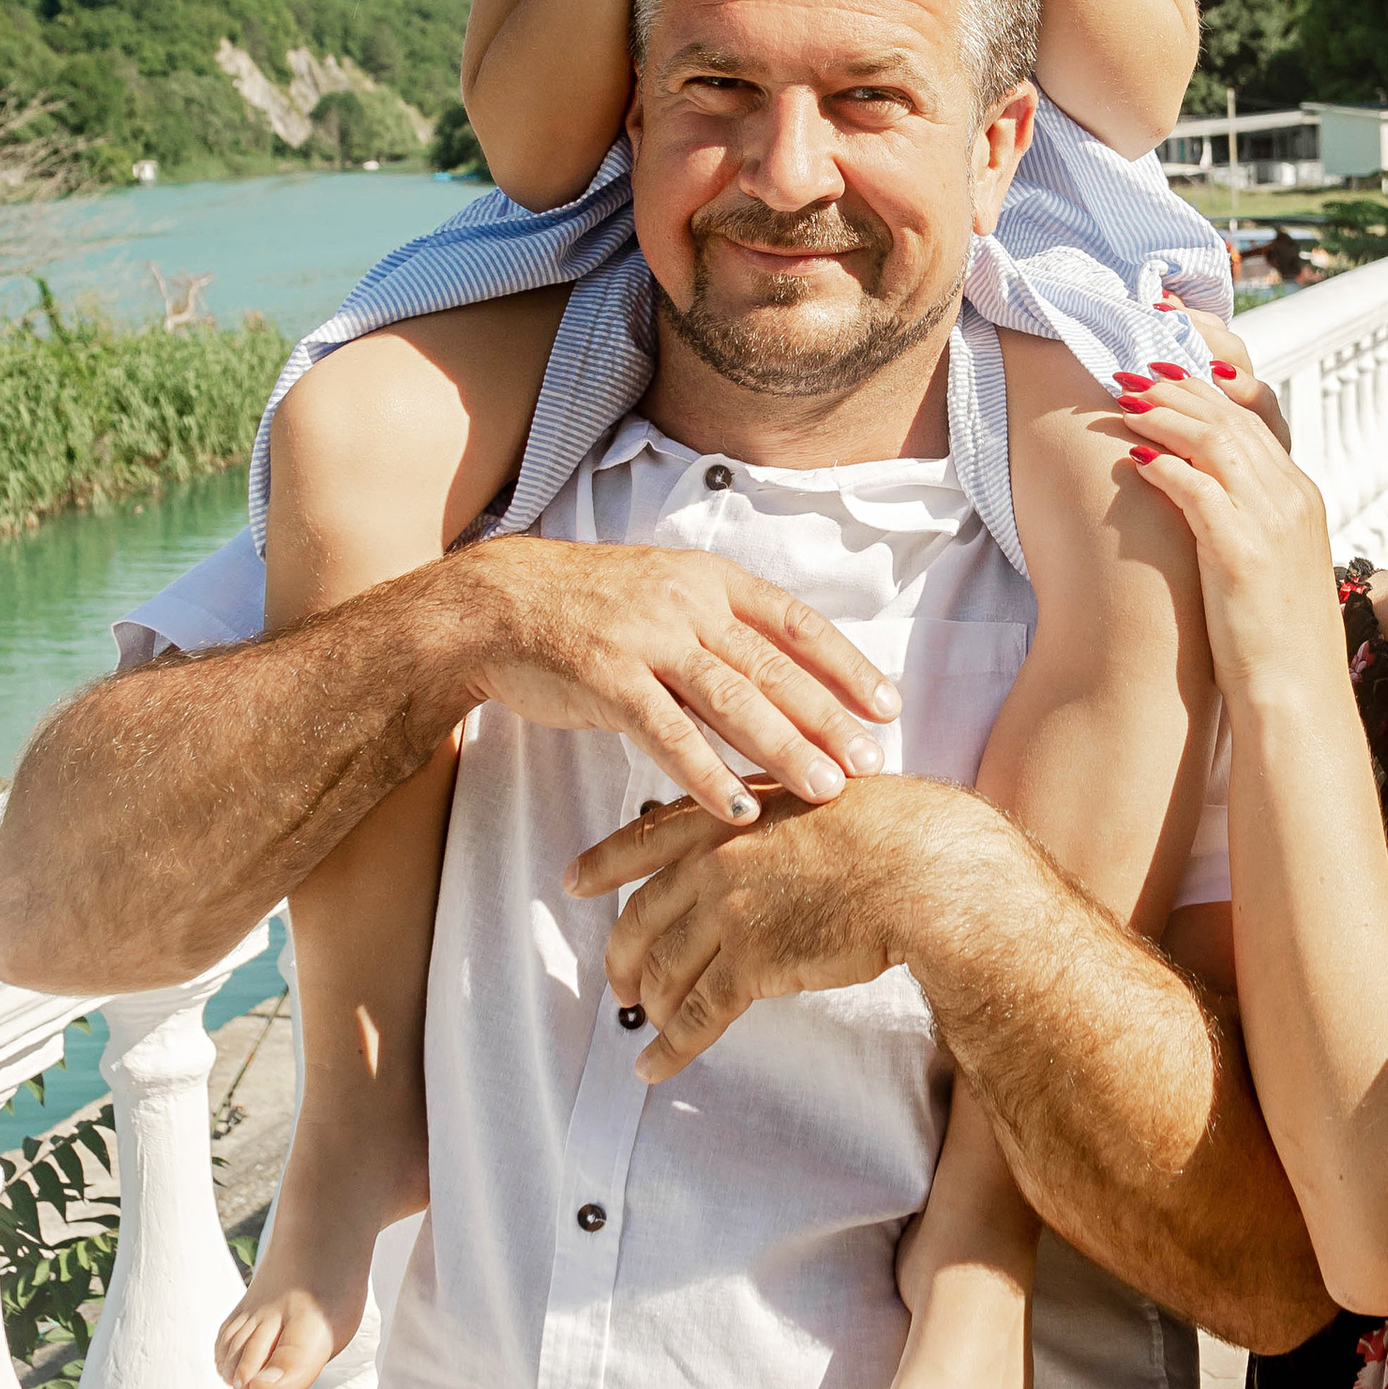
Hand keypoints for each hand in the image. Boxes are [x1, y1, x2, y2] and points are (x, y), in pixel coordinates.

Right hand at [454, 536, 900, 823]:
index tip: (888, 706)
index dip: (846, 665)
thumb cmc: (590, 607)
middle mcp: (686, 604)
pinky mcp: (606, 679)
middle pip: (773, 668)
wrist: (499, 603)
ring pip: (731, 700)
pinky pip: (668, 734)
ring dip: (783, 749)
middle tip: (871, 762)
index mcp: (710, 580)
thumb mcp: (666, 595)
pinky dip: (707, 773)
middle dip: (829, 718)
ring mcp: (647, 640)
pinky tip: (740, 808)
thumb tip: (789, 673)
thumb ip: (723, 629)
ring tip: (825, 789)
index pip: (796, 623)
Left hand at [573, 776, 993, 1073]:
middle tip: (618, 978)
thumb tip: (775, 835)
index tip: (573, 882)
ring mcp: (729, 913)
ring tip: (644, 1021)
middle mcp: (716, 861)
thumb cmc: (900, 827)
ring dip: (650, 1003)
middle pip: (643, 915)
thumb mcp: (821, 793)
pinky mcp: (753, 965)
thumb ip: (779, 817)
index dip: (603, 863)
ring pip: (666, 969)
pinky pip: (695, 1016)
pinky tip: (651, 1067)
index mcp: (730, 814)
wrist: (926, 868)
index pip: (645, 837)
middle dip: (622, 953)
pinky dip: (669, 1047)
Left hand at [1109, 366, 1346, 706]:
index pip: (1255, 417)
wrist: (1297, 692)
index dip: (1208, 389)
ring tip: (1126, 400)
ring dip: (1166, 415)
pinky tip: (1135, 456)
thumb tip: (1198, 488)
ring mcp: (1270, 522)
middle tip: (1133, 371)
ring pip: (1215, 440)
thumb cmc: (1274, 635)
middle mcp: (1291, 498)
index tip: (1168, 371)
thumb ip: (1245, 516)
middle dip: (1179, 388)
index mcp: (1301, 496)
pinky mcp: (1242, 551)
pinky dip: (1166, 466)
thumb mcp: (1269, 561)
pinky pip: (1199, 488)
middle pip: (1231, 418)